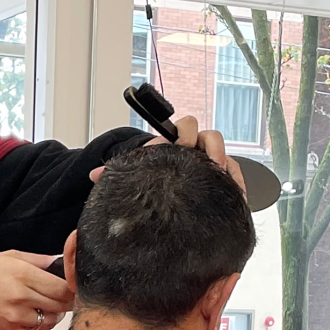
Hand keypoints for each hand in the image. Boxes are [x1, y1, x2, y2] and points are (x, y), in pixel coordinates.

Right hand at [0, 250, 70, 329]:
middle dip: (66, 301)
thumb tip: (60, 262)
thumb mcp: (10, 256)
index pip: (62, 287)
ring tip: (46, 307)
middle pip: (60, 305)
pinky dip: (42, 329)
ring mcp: (17, 316)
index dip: (71, 288)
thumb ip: (39, 260)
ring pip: (51, 321)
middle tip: (62, 297)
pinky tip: (37, 320)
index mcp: (24, 275)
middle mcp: (22, 297)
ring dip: (54, 315)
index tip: (71, 287)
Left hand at [90, 114, 246, 196]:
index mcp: (173, 144)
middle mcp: (193, 148)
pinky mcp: (224, 178)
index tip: (172, 146)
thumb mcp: (136, 176)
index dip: (177, 136)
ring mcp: (210, 162)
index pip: (179, 129)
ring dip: (221, 158)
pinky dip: (235, 180)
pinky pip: (234, 173)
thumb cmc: (153, 183)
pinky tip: (234, 192)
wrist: (168, 200)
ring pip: (220, 150)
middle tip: (198, 157)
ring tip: (218, 171)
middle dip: (202, 143)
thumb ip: (116, 174)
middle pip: (204, 133)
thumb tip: (94, 175)